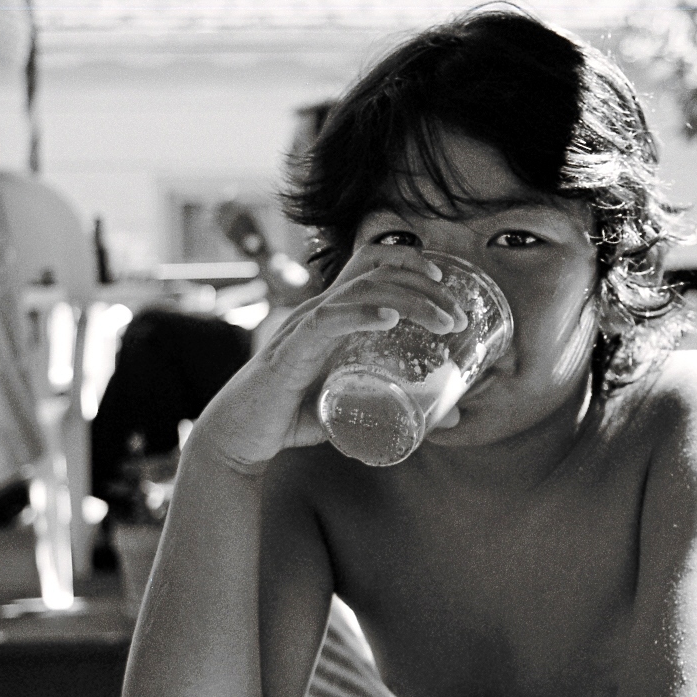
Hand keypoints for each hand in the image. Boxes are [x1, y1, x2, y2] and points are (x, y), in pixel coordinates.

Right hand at [191, 245, 467, 471]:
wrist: (238, 437)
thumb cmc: (291, 417)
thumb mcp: (353, 407)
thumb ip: (400, 405)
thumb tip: (453, 416)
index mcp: (332, 313)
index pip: (369, 264)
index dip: (409, 259)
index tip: (445, 277)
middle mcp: (317, 310)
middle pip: (375, 272)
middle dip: (424, 284)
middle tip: (459, 315)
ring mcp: (302, 327)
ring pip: (360, 291)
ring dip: (409, 301)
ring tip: (443, 321)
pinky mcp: (290, 352)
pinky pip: (327, 321)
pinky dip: (360, 315)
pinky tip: (389, 319)